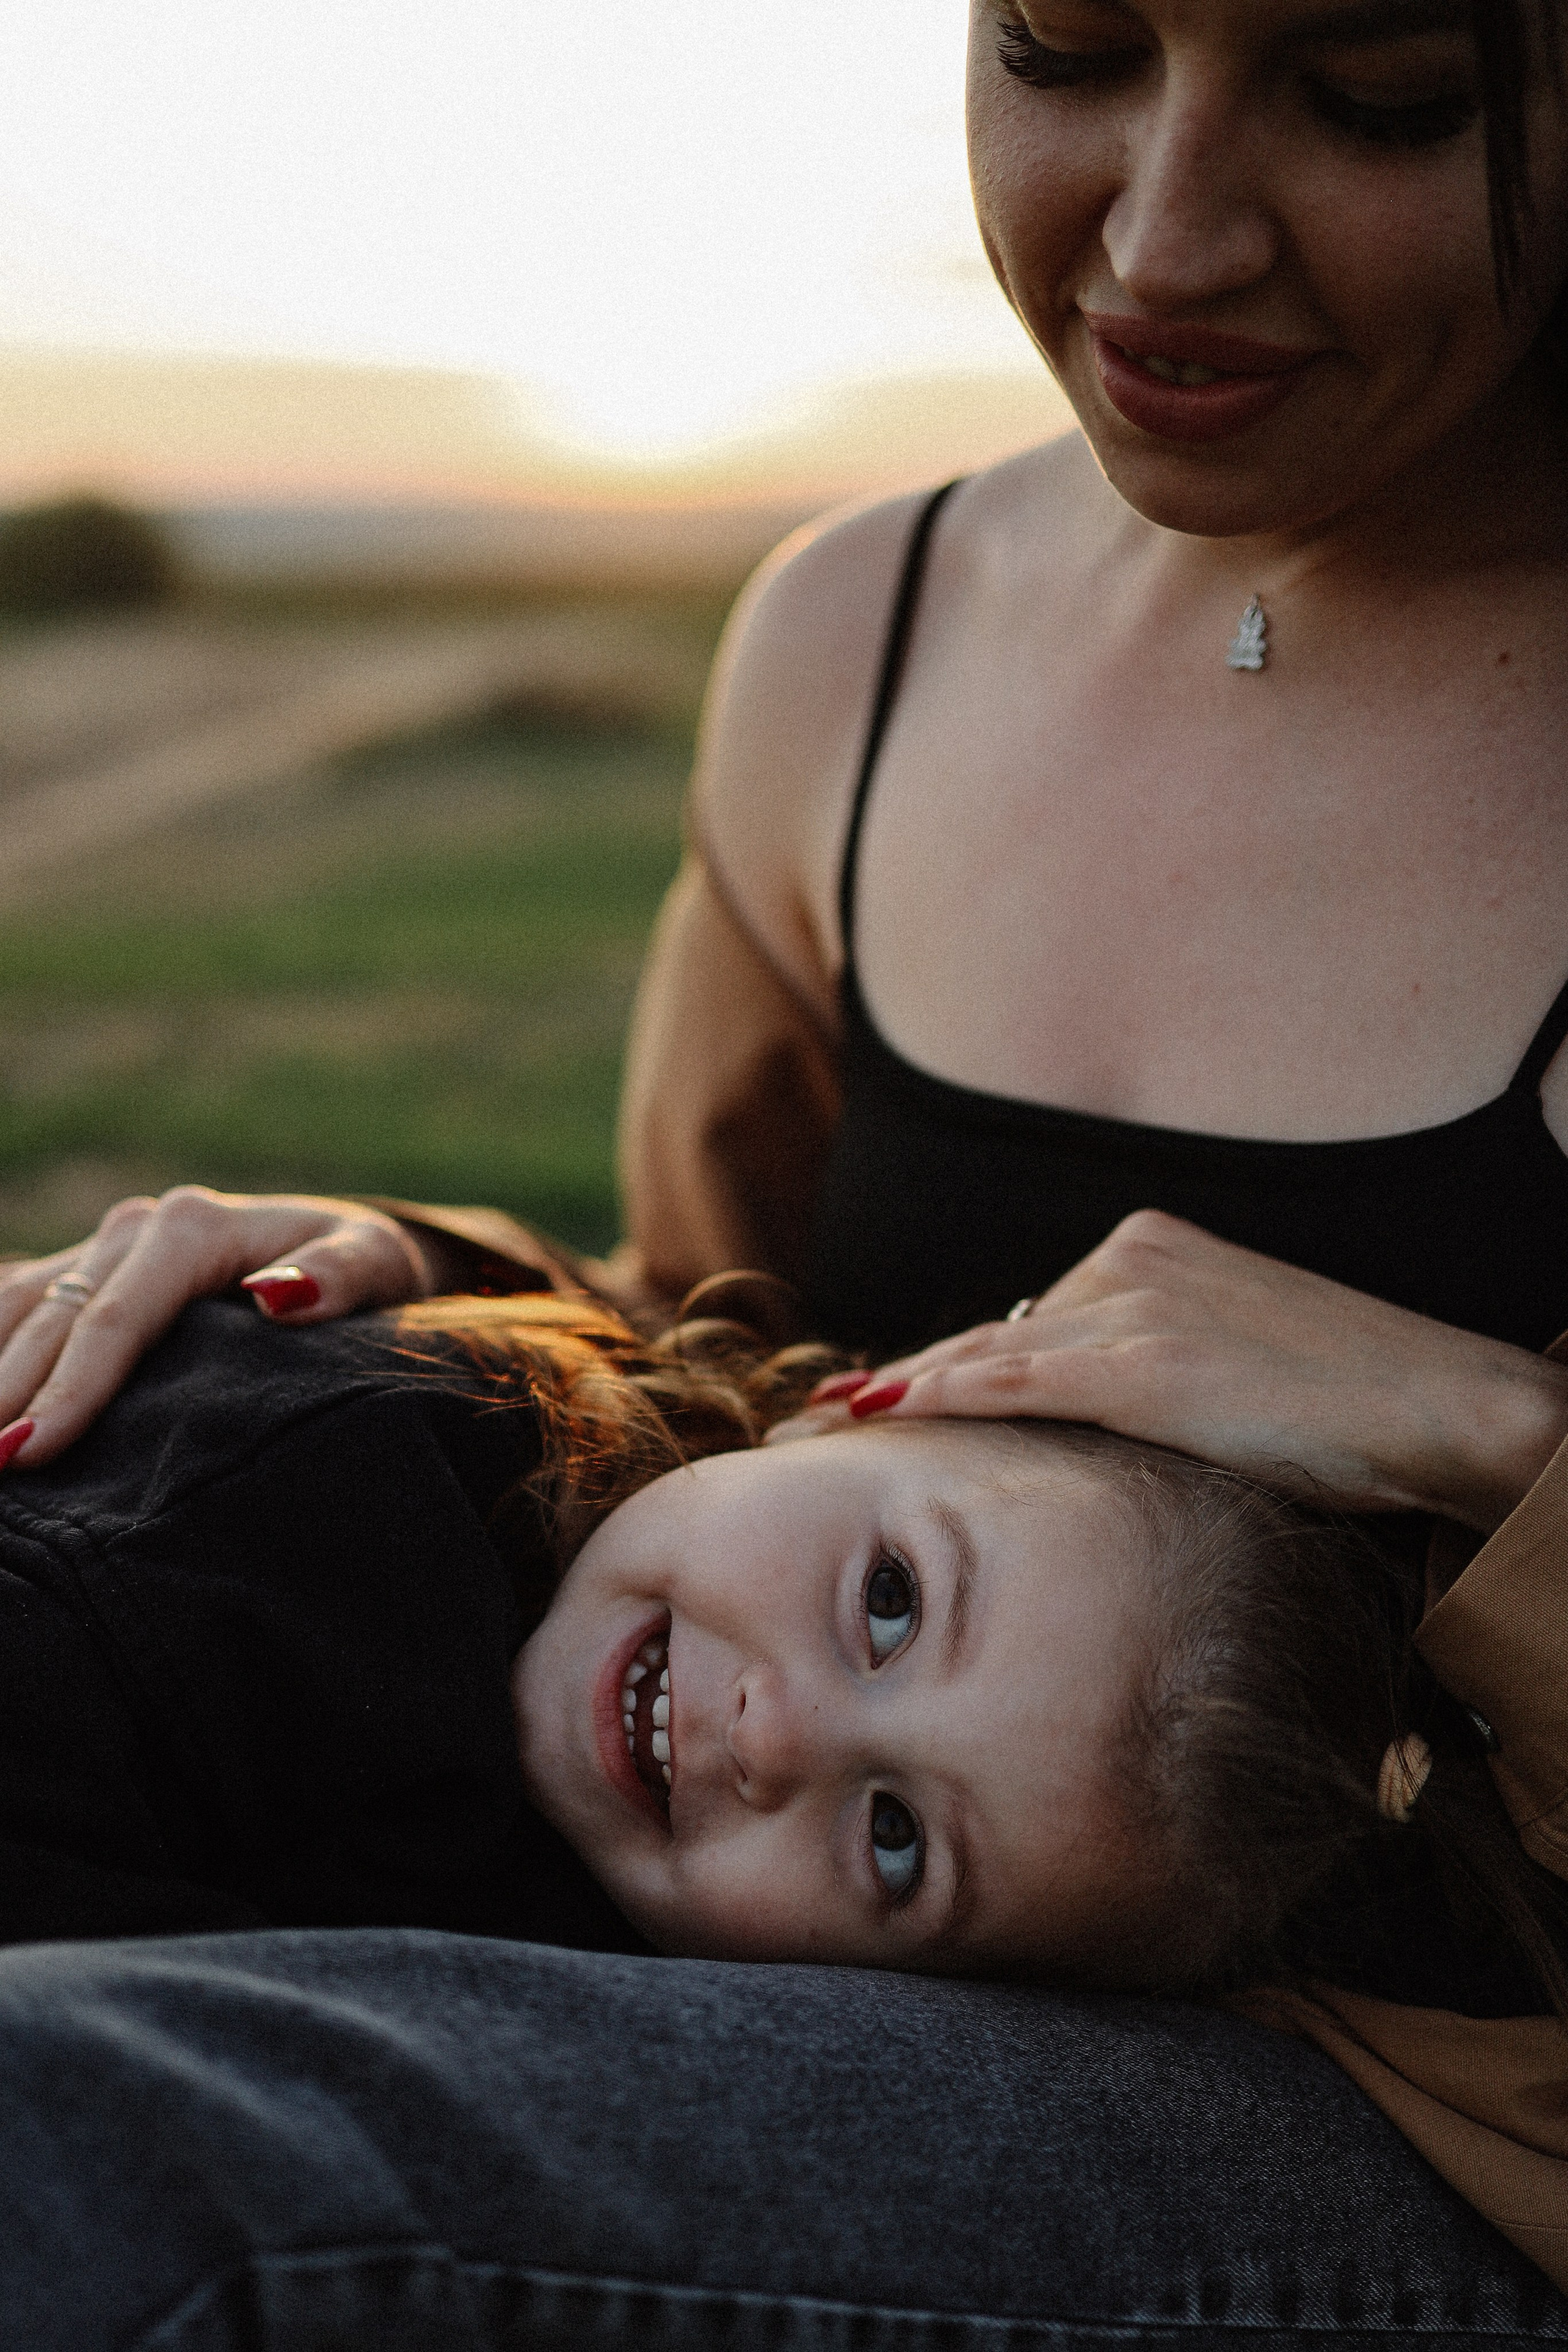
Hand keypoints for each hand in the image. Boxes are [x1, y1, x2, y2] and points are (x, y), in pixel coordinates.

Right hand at [0, 1188, 434, 1468]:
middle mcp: (133, 1229)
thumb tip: (280, 1294)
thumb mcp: (375, 1264)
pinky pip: (15, 1308)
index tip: (29, 1454)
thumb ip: (340, 1275)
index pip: (113, 1320)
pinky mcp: (82, 1274)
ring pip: (15, 1311)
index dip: (67, 1389)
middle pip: (50, 1321)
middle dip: (3, 1397)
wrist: (343, 1246)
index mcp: (192, 1229)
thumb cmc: (365, 1266)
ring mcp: (99, 1250)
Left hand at [781, 1211, 1567, 1532]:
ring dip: (905, 1390)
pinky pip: (1022, 1379)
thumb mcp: (1232, 1365)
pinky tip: (889, 1406)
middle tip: (825, 1405)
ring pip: (992, 1352)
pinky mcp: (1146, 1363)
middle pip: (994, 1331)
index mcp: (1150, 1248)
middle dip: (908, 1374)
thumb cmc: (1348, 1399)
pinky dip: (949, 1393)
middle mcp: (1129, 1260)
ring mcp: (1134, 1308)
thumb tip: (1086, 1414)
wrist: (1435, 1403)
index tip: (880, 1387)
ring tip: (828, 1417)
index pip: (1027, 1317)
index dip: (947, 1358)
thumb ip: (1152, 1370)